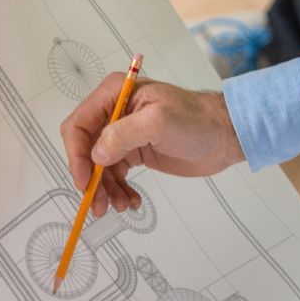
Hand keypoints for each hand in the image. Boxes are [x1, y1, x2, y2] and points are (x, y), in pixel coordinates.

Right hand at [58, 75, 244, 216]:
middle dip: (89, 178)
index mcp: (114, 94)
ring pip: (98, 167)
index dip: (76, 155)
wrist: (223, 136)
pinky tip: (131, 201)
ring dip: (104, 189)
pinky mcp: (133, 152)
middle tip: (99, 204)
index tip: (85, 181)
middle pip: (84, 149)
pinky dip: (118, 191)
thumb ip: (123, 134)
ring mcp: (122, 133)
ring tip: (120, 206)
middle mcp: (113, 112)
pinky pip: (114, 175)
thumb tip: (96, 155)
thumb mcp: (159, 122)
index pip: (79, 125)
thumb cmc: (197, 121)